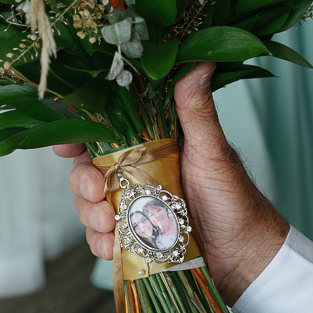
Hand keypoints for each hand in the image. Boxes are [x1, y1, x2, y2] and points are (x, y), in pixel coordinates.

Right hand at [54, 63, 289, 302]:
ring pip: (91, 205)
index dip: (79, 135)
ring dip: (90, 216)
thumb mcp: (213, 150)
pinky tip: (113, 247)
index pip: (106, 132)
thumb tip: (200, 59)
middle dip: (83, 182)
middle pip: (89, 170)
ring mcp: (136, 205)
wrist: (246, 253)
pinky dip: (101, 243)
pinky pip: (103, 238)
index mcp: (154, 144)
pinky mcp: (136, 236)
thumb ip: (197, 110)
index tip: (65, 145)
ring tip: (110, 226)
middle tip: (98, 193)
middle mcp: (141, 172)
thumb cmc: (235, 196)